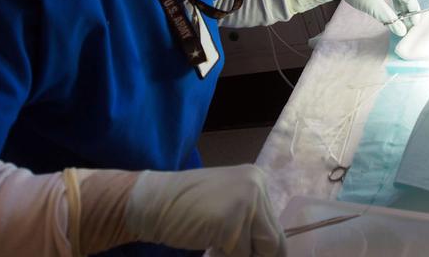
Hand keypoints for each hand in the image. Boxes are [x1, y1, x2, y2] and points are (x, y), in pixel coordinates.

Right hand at [124, 164, 284, 256]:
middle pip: (273, 242)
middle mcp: (256, 186)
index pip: (276, 229)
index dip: (264, 252)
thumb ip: (249, 223)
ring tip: (214, 245)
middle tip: (226, 252)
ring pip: (257, 251)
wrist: (152, 202)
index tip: (250, 256)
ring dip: (236, 255)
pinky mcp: (231, 221)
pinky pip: (239, 255)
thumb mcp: (227, 207)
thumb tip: (270, 254)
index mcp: (257, 179)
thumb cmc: (186, 207)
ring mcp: (246, 202)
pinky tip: (207, 245)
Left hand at [293, 0, 420, 35]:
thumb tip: (403, 32)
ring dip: (401, 7)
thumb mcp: (374, 8)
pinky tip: (394, 13)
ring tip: (403, 22)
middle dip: (408, 11)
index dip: (414, 12)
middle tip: (409, 26)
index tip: (415, 27)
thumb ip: (391, 20)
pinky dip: (394, 2)